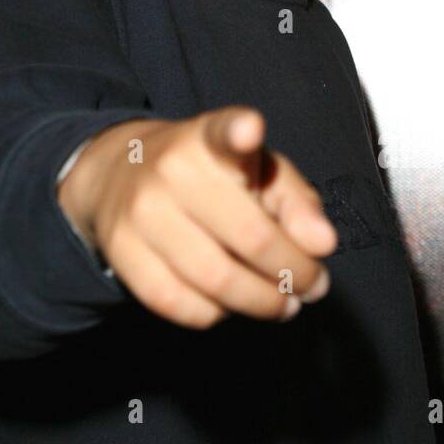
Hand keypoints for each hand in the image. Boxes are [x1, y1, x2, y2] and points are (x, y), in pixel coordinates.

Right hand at [59, 106, 337, 329]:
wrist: (121, 174)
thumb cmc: (211, 176)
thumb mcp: (258, 170)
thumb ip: (298, 202)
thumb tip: (322, 244)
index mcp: (209, 138)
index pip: (223, 131)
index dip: (238, 131)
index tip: (250, 128)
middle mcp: (171, 169)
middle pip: (251, 238)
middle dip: (295, 272)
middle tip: (313, 285)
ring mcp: (141, 211)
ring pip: (218, 281)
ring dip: (263, 304)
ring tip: (284, 303)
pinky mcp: (121, 252)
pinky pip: (183, 306)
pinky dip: (217, 314)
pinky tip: (230, 304)